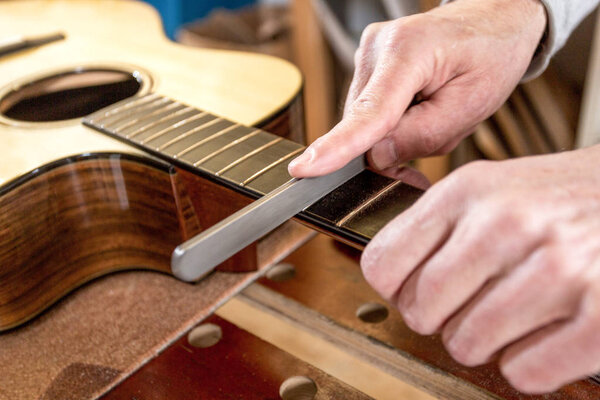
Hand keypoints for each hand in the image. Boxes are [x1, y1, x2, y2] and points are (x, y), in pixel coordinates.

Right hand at [288, 0, 545, 178]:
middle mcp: (377, 47)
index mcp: (410, 51)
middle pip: (363, 123)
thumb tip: (374, 158)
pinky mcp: (367, 64)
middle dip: (390, 148)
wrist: (494, 19)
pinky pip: (368, 110)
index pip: (369, 112)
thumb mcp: (470, 105)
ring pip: (364, 121)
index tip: (303, 170)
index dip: (337, 146)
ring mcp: (368, 53)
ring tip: (434, 116)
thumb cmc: (491, 56)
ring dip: (392, 134)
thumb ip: (420, 136)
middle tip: (429, 152)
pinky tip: (419, 109)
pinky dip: (390, 123)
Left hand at [361, 146, 599, 392]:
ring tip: (511, 317)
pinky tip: (544, 335)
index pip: (383, 263)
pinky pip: (523, 372)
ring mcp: (557, 268)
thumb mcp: (492, 186)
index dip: (394, 290)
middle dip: (440, 320)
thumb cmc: (561, 198)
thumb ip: (439, 226)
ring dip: (485, 343)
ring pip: (467, 345)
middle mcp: (507, 224)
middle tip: (469, 308)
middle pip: (421, 311)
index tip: (413, 293)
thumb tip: (389, 278)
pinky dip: (529, 365)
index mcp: (469, 190)